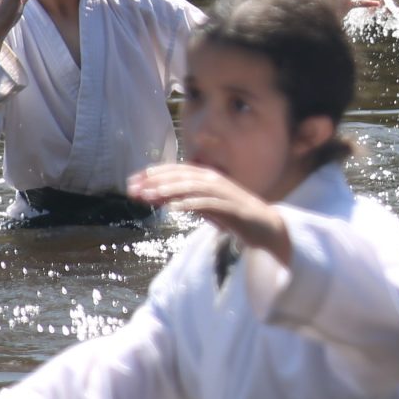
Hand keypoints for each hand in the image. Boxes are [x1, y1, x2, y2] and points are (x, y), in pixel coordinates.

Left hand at [128, 163, 290, 262]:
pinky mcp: (231, 208)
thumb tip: (155, 197)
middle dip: (154, 181)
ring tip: (148, 196)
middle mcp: (214, 180)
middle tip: (132, 189)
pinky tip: (173, 209)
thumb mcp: (203, 206)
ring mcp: (223, 193)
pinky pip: (207, 204)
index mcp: (207, 177)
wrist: (267, 227)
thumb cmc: (233, 216)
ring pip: (191, 187)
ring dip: (168, 190)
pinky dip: (189, 204)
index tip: (131, 181)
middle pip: (180, 176)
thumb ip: (182, 200)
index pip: (175, 170)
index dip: (153, 174)